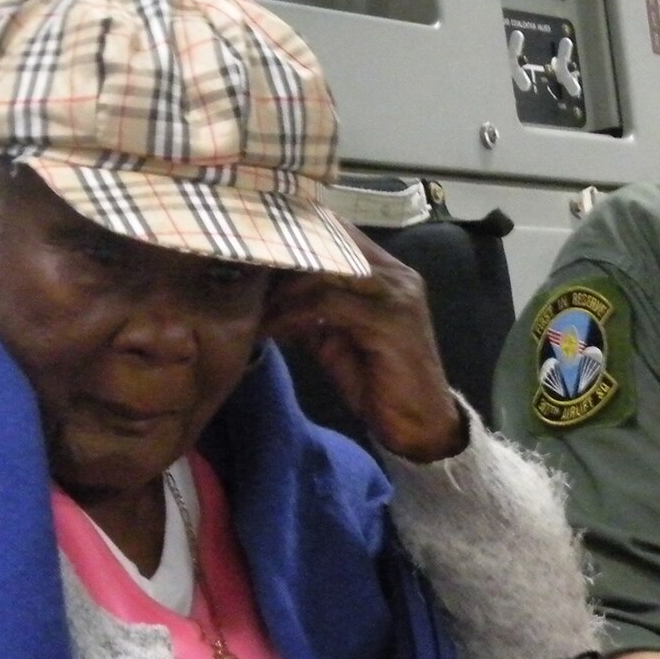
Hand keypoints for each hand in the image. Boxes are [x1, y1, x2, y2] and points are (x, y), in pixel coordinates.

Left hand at [262, 231, 468, 462]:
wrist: (419, 426)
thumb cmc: (380, 384)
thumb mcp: (337, 339)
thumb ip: (313, 309)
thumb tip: (269, 292)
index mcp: (389, 272)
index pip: (338, 232)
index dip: (294, 234)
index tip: (250, 247)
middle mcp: (397, 274)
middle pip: (331, 243)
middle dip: (283, 256)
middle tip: (239, 269)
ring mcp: (397, 295)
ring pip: (326, 270)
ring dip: (282, 287)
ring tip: (248, 302)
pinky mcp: (389, 322)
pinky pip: (329, 305)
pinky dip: (292, 315)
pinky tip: (268, 328)